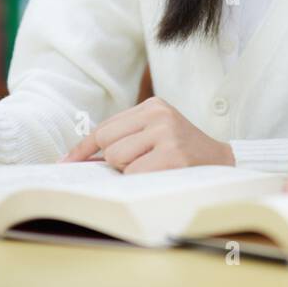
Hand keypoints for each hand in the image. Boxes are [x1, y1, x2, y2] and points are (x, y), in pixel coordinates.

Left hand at [61, 97, 234, 171]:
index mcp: (153, 106)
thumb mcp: (157, 132)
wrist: (222, 163)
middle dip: (116, 160)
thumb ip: (126, 136)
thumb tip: (82, 158)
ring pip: (118, 159)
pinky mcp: (173, 156)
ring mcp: (167, 134)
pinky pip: (134, 174)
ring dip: (130, 170)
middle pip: (107, 143)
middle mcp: (159, 115)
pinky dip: (142, 180)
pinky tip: (162, 174)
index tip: (66, 162)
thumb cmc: (183, 151)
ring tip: (155, 166)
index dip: (84, 148)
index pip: (105, 127)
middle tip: (142, 162)